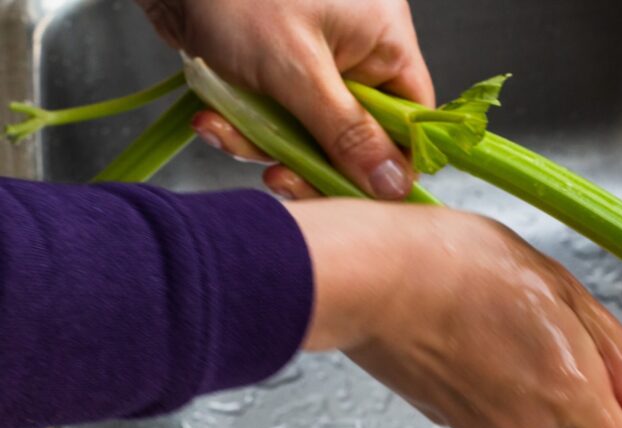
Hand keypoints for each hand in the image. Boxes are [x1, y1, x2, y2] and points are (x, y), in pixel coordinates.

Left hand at [139, 0, 432, 198]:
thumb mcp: (295, 68)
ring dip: (264, 145)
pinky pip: (274, 123)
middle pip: (358, 140)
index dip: (387, 166)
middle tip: (280, 176)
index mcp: (383, 42)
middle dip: (311, 162)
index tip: (352, 191)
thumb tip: (394, 185)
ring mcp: (314, 65)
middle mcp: (356, 54)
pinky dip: (243, 127)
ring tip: (225, 128)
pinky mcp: (275, 74)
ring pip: (309, 137)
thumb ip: (346, 133)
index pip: (410, 123)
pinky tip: (212, 116)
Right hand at [287, 199, 621, 427]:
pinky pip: (493, 406)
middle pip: (579, 423)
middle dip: (577, 379)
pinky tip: (469, 333)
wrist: (368, 279)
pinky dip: (492, 377)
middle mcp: (529, 423)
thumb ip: (613, 351)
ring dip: (531, 373)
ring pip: (533, 412)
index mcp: (567, 389)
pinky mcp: (448, 421)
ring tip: (499, 317)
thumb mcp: (558, 286)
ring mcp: (484, 427)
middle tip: (549, 319)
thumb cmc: (456, 266)